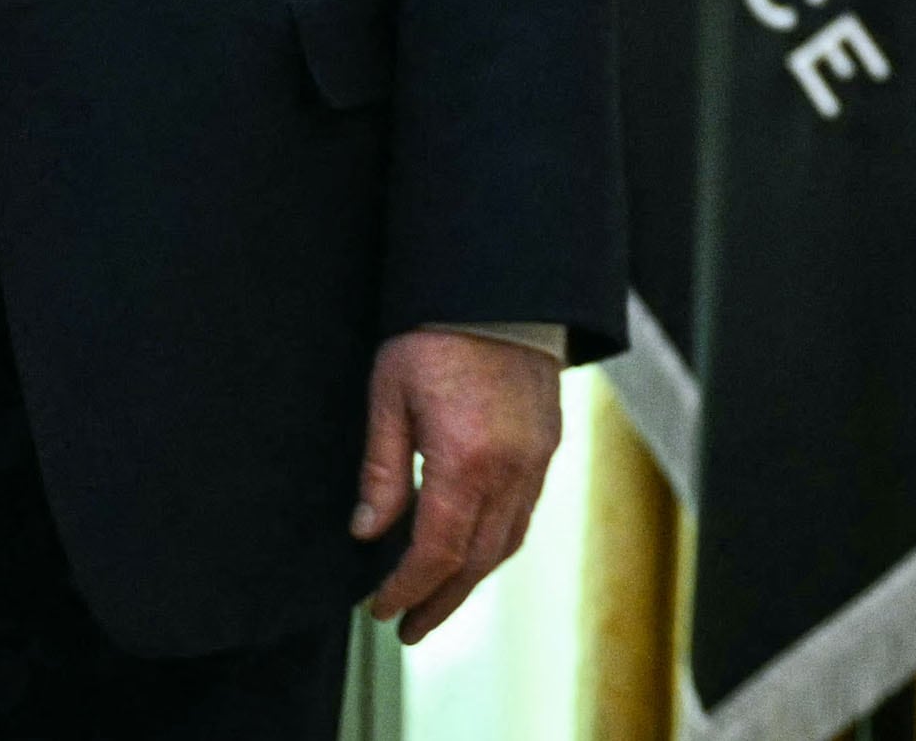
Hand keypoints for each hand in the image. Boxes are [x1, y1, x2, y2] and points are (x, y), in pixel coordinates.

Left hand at [355, 328, 561, 644]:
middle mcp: (510, 470)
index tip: (381, 609)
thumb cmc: (437, 334)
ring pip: (505, 543)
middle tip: (407, 627)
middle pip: (475, 561)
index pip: (436, 551)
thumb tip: (368, 532)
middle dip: (439, 601)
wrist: (502, 289)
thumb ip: (382, 470)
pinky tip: (472, 551)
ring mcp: (536, 460)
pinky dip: (495, 545)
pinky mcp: (548, 446)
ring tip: (437, 600)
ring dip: (470, 580)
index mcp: (465, 461)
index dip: (406, 589)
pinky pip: (524, 514)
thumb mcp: (389, 394)